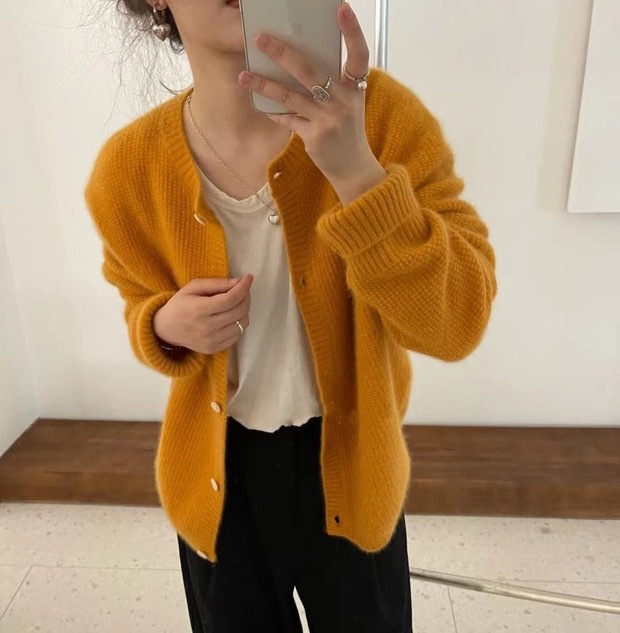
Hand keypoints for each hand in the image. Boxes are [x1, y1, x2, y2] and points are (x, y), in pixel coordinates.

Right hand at [153, 274, 253, 354]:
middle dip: (246, 296)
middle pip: (239, 311)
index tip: (248, 278)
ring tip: (237, 302)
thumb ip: (216, 283)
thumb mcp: (193, 287)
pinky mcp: (215, 349)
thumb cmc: (180, 304)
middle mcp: (207, 327)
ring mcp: (212, 341)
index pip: (231, 299)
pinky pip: (237, 335)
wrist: (166, 329)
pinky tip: (231, 316)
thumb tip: (238, 282)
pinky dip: (239, 323)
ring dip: (244, 310)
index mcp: (199, 309)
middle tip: (243, 289)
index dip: (243, 287)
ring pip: (242, 324)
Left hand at [238, 2, 381, 191]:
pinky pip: (287, 119)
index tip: (342, 7)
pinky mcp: (314, 137)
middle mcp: (343, 102)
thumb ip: (333, 84)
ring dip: (264, 84)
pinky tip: (260, 104)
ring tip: (244, 75)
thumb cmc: (349, 132)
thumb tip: (299, 61)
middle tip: (260, 38)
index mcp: (355, 89)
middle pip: (310, 71)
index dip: (352, 31)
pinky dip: (274, 112)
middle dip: (282, 53)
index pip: (359, 54)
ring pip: (290, 96)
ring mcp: (328, 120)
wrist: (354, 169)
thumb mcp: (349, 104)